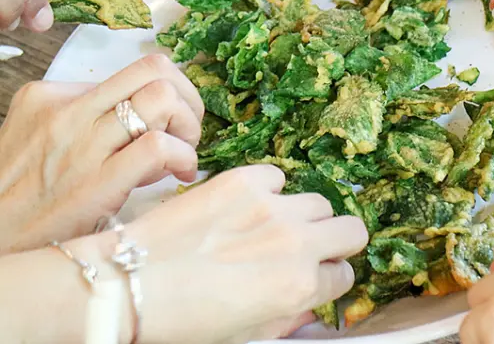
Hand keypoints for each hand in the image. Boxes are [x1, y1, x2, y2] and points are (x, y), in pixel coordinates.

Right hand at [0, 54, 203, 253]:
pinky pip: (158, 147)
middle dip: (188, 98)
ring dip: (190, 126)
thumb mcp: (47, 141)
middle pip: (155, 71)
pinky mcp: (96, 182)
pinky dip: (184, 156)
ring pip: (162, 98)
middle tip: (187, 132)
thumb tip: (154, 125)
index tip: (170, 121)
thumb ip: (94, 124)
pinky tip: (181, 173)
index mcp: (53, 96)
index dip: (167, 92)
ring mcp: (82, 144)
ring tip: (184, 154)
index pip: (136, 71)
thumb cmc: (24, 196)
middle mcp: (68, 111)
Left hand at [74, 164, 367, 342]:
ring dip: (302, 216)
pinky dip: (268, 191)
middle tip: (305, 248)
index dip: (328, 278)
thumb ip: (288, 314)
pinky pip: (278, 177)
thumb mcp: (247, 334)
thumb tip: (308, 300)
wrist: (129, 284)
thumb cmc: (184, 322)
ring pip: (318, 202)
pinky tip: (242, 206)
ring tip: (267, 227)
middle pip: (352, 229)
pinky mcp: (244, 179)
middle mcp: (296, 243)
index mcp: (300, 288)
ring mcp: (272, 206)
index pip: (345, 276)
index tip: (312, 276)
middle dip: (335, 242)